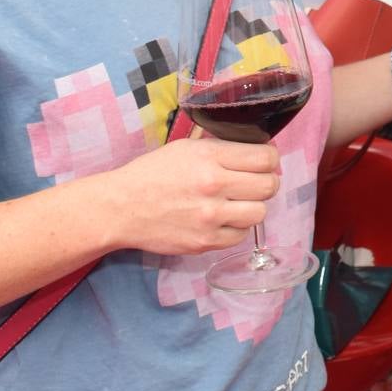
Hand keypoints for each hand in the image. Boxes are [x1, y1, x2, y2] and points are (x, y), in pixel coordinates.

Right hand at [93, 134, 280, 256]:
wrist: (121, 208)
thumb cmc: (151, 174)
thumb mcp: (186, 148)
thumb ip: (221, 148)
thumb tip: (256, 150)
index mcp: (210, 158)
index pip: (265, 158)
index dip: (271, 158)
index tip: (266, 161)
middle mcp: (213, 186)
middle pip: (269, 186)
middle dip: (267, 181)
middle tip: (256, 181)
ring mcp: (210, 217)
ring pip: (260, 212)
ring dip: (253, 206)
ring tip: (239, 202)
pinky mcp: (204, 242)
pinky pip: (240, 236)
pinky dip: (236, 227)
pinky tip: (224, 219)